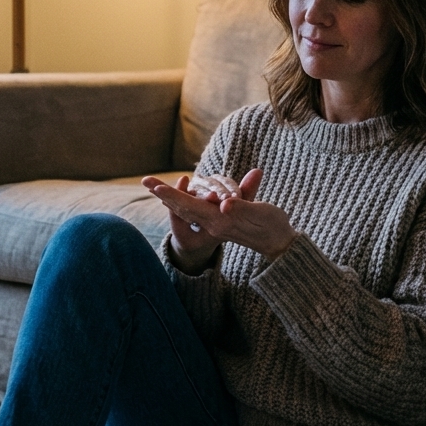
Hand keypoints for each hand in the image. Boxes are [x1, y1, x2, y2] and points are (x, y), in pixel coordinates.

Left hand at [142, 168, 298, 265]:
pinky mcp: (221, 223)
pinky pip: (197, 212)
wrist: (280, 244)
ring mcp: (217, 225)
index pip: (191, 206)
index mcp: (221, 220)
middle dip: (164, 194)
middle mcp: (214, 224)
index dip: (173, 195)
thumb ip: (242, 208)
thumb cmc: (273, 226)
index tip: (156, 186)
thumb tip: (225, 204)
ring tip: (155, 187)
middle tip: (145, 180)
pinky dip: (184, 203)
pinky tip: (179, 198)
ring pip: (188, 210)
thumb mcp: (260, 214)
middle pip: (184, 207)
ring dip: (171, 198)